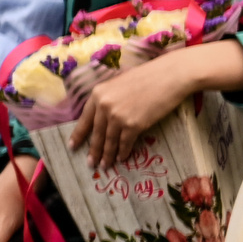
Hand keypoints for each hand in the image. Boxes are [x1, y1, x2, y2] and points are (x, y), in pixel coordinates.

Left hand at [70, 52, 200, 171]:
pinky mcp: (133, 124)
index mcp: (98, 94)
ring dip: (107, 155)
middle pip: (96, 133)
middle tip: (90, 164)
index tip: (72, 146)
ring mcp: (118, 116)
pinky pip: (125, 142)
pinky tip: (121, 158)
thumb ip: (109, 99)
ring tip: (105, 165)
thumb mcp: (119, 85)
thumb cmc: (149, 77)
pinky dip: (123, 152)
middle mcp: (104, 105)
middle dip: (93, 151)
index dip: (78, 135)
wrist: (170, 75)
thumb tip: (104, 118)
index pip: (85, 119)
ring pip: (109, 141)